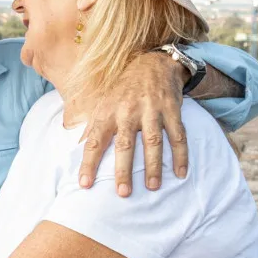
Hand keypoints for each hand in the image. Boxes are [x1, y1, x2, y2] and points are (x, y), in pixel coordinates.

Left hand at [73, 52, 188, 195]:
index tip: (85, 184)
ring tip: (152, 187)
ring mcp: (151, 110)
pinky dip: (181, 155)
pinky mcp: (171, 109)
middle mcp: (128, 112)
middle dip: (123, 170)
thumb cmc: (122, 91)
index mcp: (107, 113)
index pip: (94, 141)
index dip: (88, 163)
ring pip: (152, 142)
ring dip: (153, 166)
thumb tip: (77, 148)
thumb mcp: (102, 104)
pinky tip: (181, 173)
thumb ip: (92, 127)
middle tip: (123, 192)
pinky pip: (178, 135)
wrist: (151, 64)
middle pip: (125, 145)